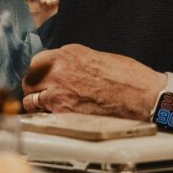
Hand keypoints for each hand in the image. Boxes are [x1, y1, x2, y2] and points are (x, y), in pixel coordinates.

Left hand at [21, 44, 164, 119]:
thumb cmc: (128, 77)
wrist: (142, 96)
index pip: (38, 61)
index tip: (43, 78)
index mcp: (69, 53)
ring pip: (30, 99)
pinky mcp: (64, 112)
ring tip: (47, 108)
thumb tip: (68, 69)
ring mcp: (59, 91)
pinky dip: (46, 118)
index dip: (39, 72)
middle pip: (29, 78)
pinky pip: (42, 115)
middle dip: (34, 87)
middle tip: (41, 94)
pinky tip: (56, 118)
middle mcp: (59, 70)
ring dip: (36, 103)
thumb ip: (77, 62)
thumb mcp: (99, 57)